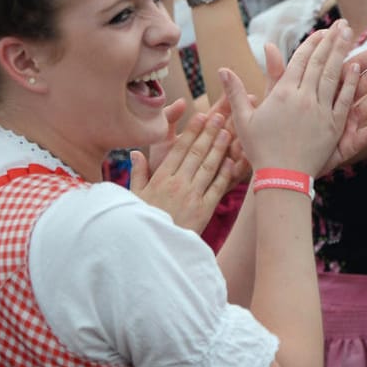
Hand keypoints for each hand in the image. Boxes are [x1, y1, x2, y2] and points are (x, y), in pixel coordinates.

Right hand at [132, 103, 241, 233]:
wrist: (150, 250)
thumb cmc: (141, 221)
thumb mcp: (134, 196)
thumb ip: (138, 173)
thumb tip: (136, 153)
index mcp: (161, 178)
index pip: (179, 149)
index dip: (191, 131)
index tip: (200, 116)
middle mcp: (177, 184)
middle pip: (195, 153)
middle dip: (208, 133)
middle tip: (218, 115)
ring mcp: (191, 197)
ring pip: (208, 167)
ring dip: (219, 148)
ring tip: (227, 132)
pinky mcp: (203, 211)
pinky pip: (216, 188)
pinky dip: (224, 174)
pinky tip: (232, 161)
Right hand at [223, 22, 359, 174]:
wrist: (281, 177)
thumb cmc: (259, 150)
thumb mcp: (243, 119)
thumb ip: (235, 92)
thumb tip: (222, 69)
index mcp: (282, 94)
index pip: (299, 61)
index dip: (311, 44)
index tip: (321, 31)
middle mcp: (303, 98)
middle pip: (319, 63)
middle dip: (331, 41)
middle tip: (341, 24)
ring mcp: (320, 111)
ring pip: (333, 75)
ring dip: (342, 53)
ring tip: (350, 35)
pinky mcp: (334, 126)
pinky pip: (344, 98)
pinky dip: (349, 81)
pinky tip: (355, 66)